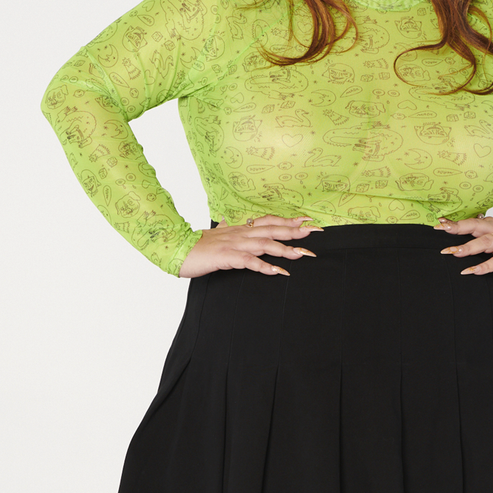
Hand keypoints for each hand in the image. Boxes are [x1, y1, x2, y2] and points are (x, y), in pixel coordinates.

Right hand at [178, 215, 322, 277]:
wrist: (177, 249)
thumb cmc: (196, 245)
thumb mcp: (214, 234)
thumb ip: (224, 229)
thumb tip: (226, 221)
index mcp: (240, 229)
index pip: (269, 221)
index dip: (288, 220)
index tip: (308, 220)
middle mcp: (241, 234)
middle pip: (273, 229)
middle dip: (296, 231)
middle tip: (316, 232)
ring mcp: (235, 245)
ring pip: (265, 244)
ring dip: (286, 249)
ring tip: (303, 254)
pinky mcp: (228, 257)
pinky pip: (250, 262)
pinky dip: (266, 266)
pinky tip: (278, 271)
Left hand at [433, 215, 492, 285]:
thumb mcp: (489, 245)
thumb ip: (474, 242)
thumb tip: (448, 246)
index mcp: (489, 225)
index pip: (469, 222)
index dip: (453, 222)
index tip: (437, 224)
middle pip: (475, 226)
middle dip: (458, 228)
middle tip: (442, 230)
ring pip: (485, 242)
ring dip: (469, 247)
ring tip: (454, 253)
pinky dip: (484, 266)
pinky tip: (472, 270)